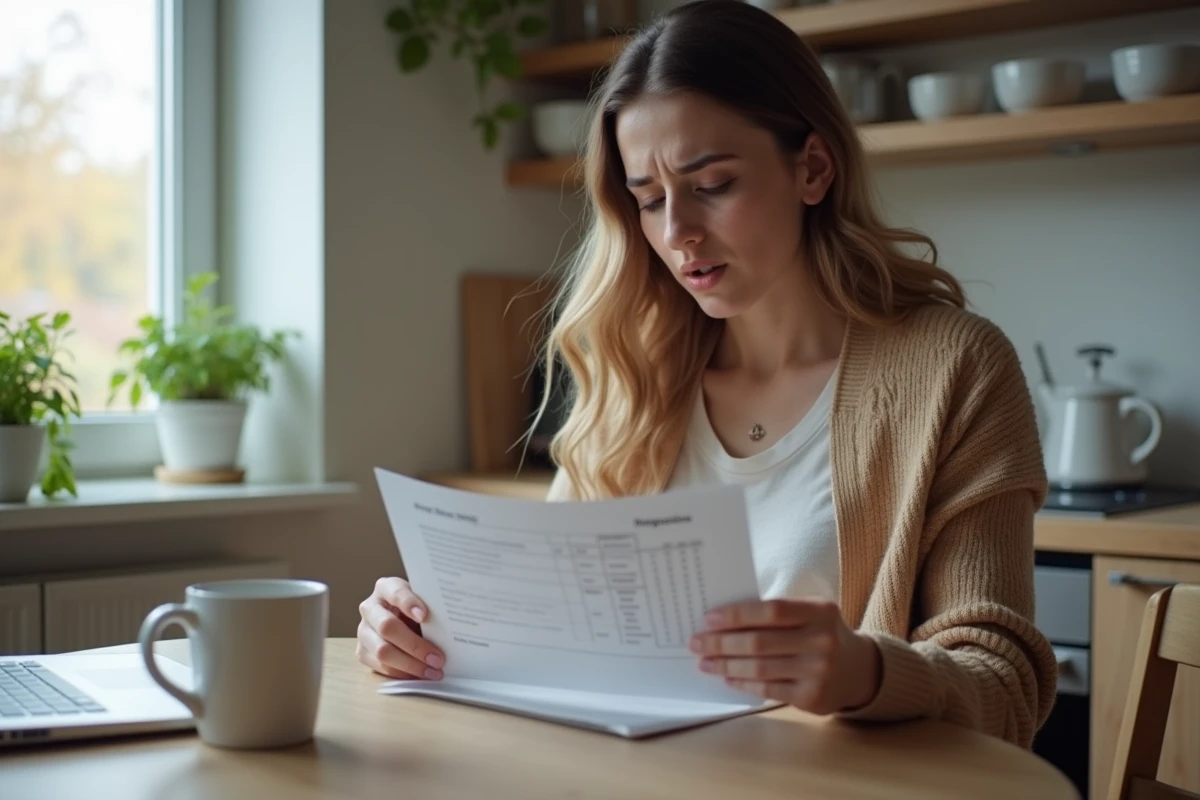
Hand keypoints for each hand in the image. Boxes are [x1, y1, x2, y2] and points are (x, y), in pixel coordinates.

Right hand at [356, 577, 444, 679]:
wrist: (401, 619)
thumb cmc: (417, 609)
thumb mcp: (423, 602)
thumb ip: (432, 608)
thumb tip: (453, 624)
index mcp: (385, 588)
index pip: (396, 593)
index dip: (409, 604)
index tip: (425, 616)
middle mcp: (370, 608)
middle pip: (387, 627)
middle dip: (415, 645)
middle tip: (438, 658)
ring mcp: (363, 631)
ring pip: (382, 651)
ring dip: (411, 665)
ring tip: (433, 671)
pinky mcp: (362, 652)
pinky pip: (380, 667)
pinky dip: (402, 673)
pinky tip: (420, 675)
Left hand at [689, 599, 881, 713]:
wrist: (858, 670)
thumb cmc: (821, 633)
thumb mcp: (810, 612)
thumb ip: (777, 613)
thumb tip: (723, 619)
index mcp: (820, 611)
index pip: (771, 611)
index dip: (737, 615)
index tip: (708, 619)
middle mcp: (822, 641)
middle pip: (760, 642)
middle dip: (721, 643)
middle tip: (697, 643)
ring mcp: (818, 672)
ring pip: (760, 668)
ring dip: (726, 665)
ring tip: (705, 662)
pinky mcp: (812, 698)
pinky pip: (768, 689)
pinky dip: (743, 682)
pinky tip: (727, 677)